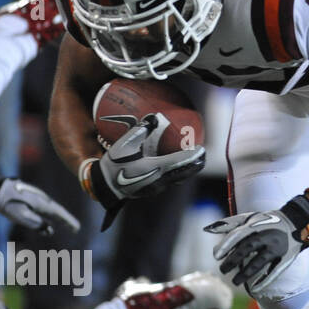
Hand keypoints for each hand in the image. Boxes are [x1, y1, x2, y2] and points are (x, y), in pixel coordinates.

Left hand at [0, 177, 80, 235]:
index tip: (77, 229)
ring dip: (59, 219)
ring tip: (65, 225)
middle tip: (75, 229)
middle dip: (66, 221)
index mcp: (44, 204)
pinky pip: (45, 210)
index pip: (61, 214)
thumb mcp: (22, 216)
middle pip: (58, 212)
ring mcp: (38, 200)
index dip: (69, 222)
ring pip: (51, 211)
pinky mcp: (31, 200)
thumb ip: (37, 224)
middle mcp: (44, 201)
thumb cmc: (9, 204)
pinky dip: (50, 216)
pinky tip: (48, 221)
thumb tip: (50, 231)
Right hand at [85, 112, 205, 225]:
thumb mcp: (124, 145)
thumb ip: (140, 131)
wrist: (104, 187)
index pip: (180, 162)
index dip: (192, 156)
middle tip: (204, 156)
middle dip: (196, 165)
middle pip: (184, 173)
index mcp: (154, 168)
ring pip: (178, 179)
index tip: (202, 149)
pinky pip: (170, 182)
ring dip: (188, 171)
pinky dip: (178, 174)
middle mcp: (159, 180)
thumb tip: (154, 117)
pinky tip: (178, 169)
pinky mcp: (152, 191)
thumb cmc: (113, 164)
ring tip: (197, 163)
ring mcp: (156, 188)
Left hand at [205, 195, 308, 291]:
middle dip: (233, 261)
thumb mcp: (250, 218)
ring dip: (246, 273)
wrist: (297, 222)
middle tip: (223, 270)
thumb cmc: (267, 221)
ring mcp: (277, 247)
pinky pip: (274, 271)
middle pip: (248, 248)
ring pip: (260, 262)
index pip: (239, 235)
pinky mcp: (285, 257)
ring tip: (235, 281)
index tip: (217, 257)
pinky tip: (254, 289)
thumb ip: (229, 224)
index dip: (227, 246)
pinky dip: (264, 280)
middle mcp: (268, 235)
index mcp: (257, 224)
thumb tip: (206, 229)